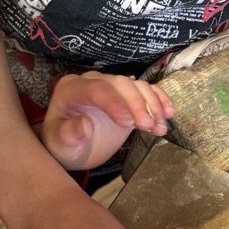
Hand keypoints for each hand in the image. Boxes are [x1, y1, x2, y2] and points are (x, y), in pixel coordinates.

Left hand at [42, 72, 173, 171]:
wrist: (73, 147)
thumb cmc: (63, 145)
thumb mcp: (60, 144)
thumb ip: (68, 134)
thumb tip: (85, 125)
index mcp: (72, 89)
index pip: (97, 89)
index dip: (115, 103)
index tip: (129, 123)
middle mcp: (92, 82)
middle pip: (121, 84)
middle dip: (138, 104)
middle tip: (149, 127)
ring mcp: (112, 87)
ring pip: (137, 86)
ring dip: (153, 105)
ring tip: (160, 128)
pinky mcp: (127, 96)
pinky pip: (146, 90)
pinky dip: (159, 100)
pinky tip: (168, 114)